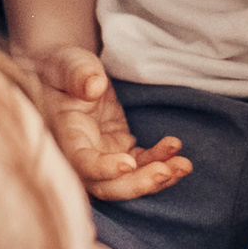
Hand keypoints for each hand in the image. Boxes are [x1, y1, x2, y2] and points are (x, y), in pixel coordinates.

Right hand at [22, 44, 189, 200]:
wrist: (67, 76)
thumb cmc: (63, 68)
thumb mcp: (68, 63)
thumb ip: (78, 74)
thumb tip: (94, 86)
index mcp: (64, 135)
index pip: (80, 162)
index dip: (103, 168)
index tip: (128, 163)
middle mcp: (80, 154)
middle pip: (106, 185)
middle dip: (136, 184)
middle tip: (165, 172)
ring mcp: (101, 155)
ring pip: (126, 181)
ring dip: (155, 178)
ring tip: (183, 165)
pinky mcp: (118, 150)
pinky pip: (140, 165)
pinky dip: (159, 162)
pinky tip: (176, 149)